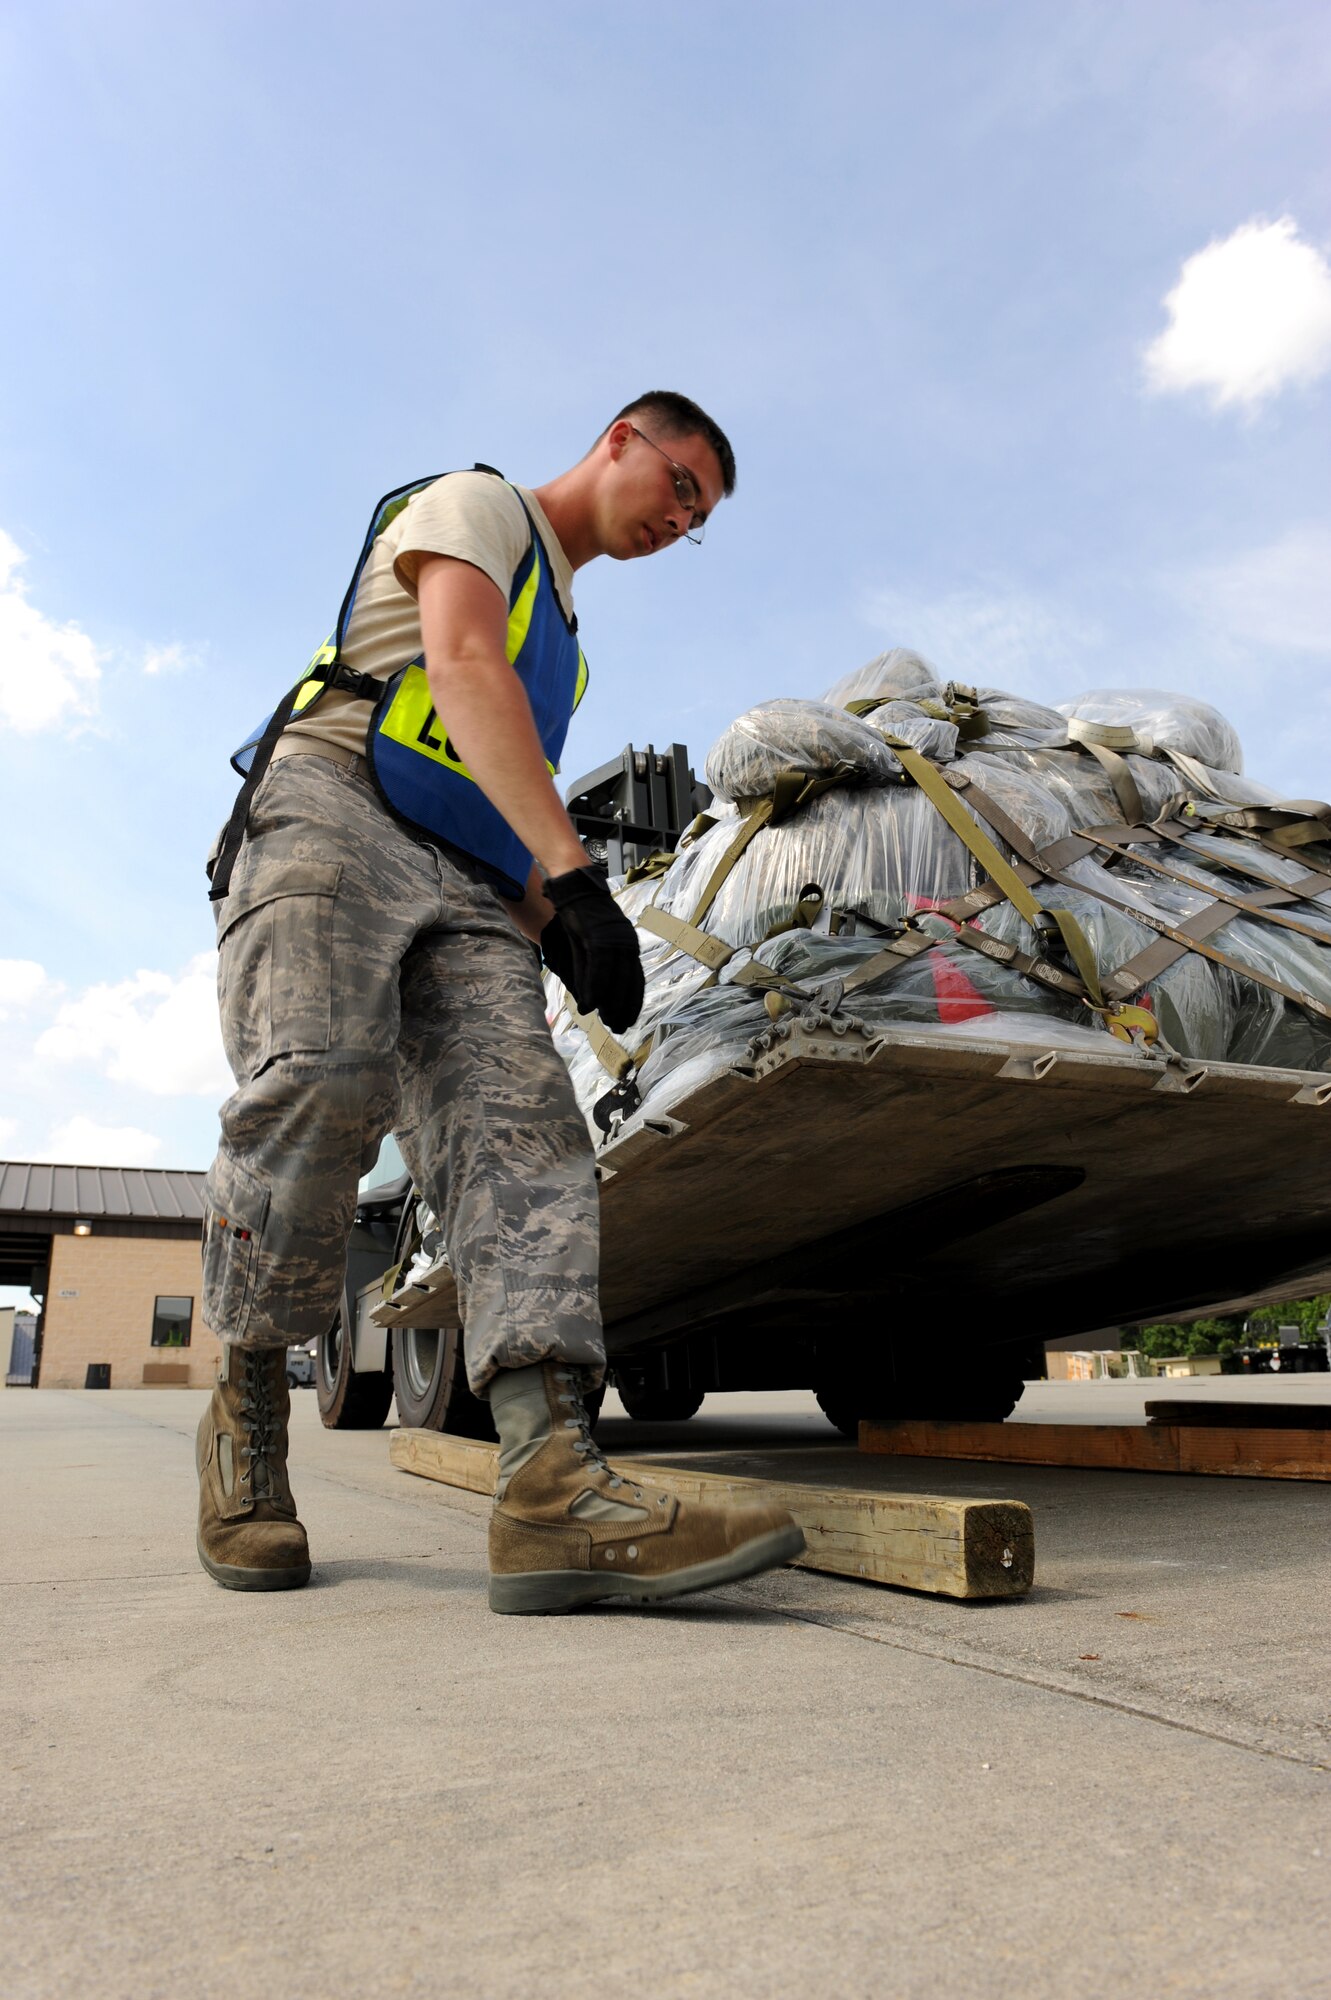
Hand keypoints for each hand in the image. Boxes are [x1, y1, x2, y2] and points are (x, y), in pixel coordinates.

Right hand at [540, 868, 644, 1032]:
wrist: (575, 889)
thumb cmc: (582, 918)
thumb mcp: (590, 947)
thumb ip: (591, 973)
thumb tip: (590, 1002)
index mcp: (628, 946)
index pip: (636, 981)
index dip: (633, 1003)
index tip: (628, 1021)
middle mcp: (627, 944)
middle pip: (629, 984)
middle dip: (625, 1009)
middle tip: (619, 1028)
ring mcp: (614, 940)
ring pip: (617, 979)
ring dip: (612, 1003)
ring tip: (608, 1022)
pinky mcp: (598, 936)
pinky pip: (600, 967)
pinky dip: (596, 987)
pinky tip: (591, 1003)